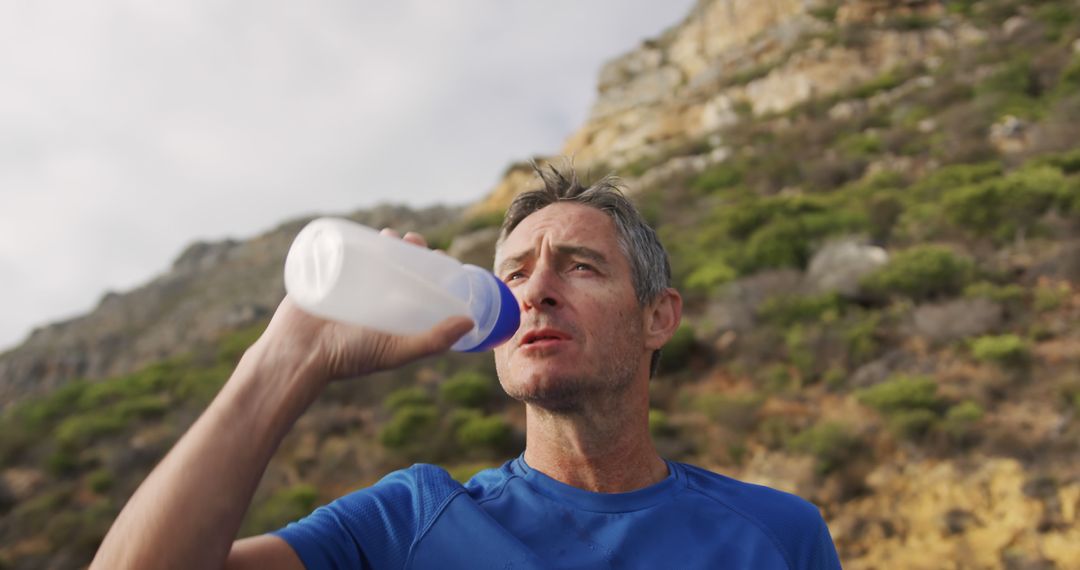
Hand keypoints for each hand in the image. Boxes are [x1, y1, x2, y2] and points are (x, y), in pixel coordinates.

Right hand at [248, 228, 473, 385]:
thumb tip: (470, 321)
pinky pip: (343, 252)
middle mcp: (374, 300)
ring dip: (387, 240)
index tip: (443, 258)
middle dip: (411, 249)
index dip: (434, 270)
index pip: (420, 286)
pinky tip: (366, 231)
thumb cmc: (349, 358)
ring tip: (393, 235)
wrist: (298, 354)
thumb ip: (432, 341)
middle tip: (415, 241)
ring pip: (374, 256)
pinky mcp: (326, 275)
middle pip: (399, 266)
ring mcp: (349, 286)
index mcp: (392, 315)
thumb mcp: (396, 350)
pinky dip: (356, 238)